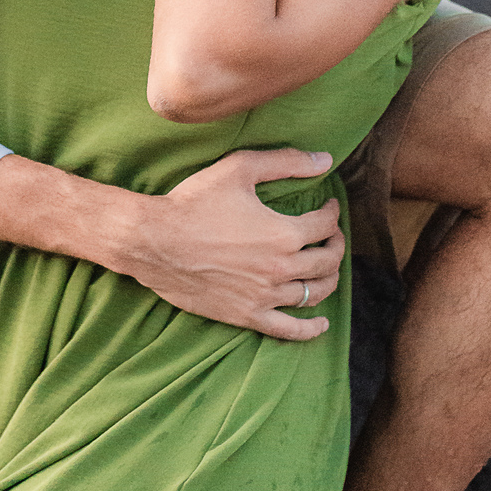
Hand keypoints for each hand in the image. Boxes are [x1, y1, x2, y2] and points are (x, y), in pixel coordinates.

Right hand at [126, 148, 344, 340]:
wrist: (154, 241)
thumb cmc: (194, 201)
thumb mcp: (239, 168)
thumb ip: (286, 162)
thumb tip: (325, 160)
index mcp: (284, 233)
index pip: (325, 224)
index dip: (332, 212)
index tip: (328, 205)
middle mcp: (281, 269)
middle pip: (327, 261)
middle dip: (336, 244)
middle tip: (331, 234)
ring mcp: (265, 296)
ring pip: (314, 294)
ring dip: (329, 279)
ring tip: (326, 267)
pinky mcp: (247, 315)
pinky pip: (289, 330)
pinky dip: (310, 329)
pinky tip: (320, 324)